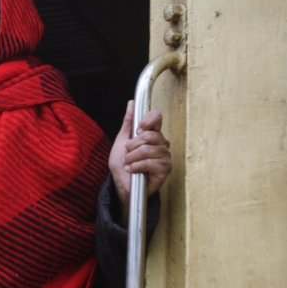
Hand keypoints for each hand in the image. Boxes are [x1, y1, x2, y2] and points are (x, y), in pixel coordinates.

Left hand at [108, 101, 171, 216]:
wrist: (121, 184)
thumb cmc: (123, 164)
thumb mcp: (121, 140)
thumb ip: (128, 122)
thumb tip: (131, 103)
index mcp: (152, 134)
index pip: (156, 117)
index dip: (146, 120)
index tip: (137, 130)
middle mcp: (161, 143)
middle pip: (149, 135)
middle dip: (132, 145)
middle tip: (127, 154)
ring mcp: (164, 156)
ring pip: (148, 149)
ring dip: (132, 158)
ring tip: (128, 164)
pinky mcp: (165, 169)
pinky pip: (151, 162)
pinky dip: (137, 166)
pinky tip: (133, 170)